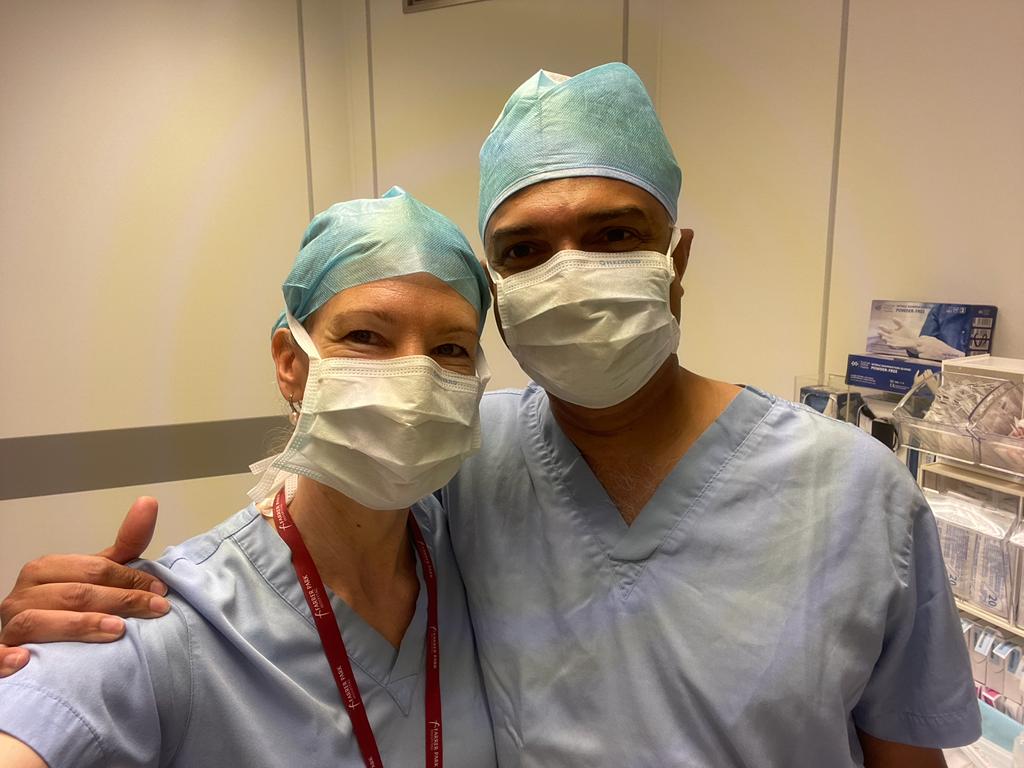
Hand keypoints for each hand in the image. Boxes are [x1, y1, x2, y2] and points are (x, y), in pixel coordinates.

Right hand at [0, 497, 168, 676]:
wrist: (34, 638)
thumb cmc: (68, 605)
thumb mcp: (96, 574)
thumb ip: (124, 546)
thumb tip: (148, 502)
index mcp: (45, 569)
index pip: (93, 570)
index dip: (130, 579)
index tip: (161, 592)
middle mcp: (22, 593)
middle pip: (73, 593)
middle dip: (120, 601)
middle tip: (156, 610)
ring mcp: (9, 623)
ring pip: (39, 620)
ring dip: (78, 625)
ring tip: (118, 630)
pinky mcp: (0, 651)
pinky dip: (6, 657)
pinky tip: (26, 660)